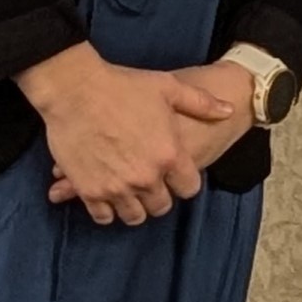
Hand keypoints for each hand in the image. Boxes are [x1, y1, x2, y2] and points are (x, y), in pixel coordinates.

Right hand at [46, 60, 254, 209]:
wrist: (74, 89)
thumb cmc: (122, 85)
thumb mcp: (168, 88)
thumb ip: (201, 103)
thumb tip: (227, 111)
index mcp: (169, 155)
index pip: (189, 188)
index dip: (184, 182)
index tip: (175, 175)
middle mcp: (146, 177)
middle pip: (161, 206)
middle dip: (159, 196)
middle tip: (150, 184)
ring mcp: (117, 187)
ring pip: (133, 216)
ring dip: (134, 207)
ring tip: (130, 193)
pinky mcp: (89, 190)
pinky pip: (102, 216)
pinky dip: (106, 210)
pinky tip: (107, 197)